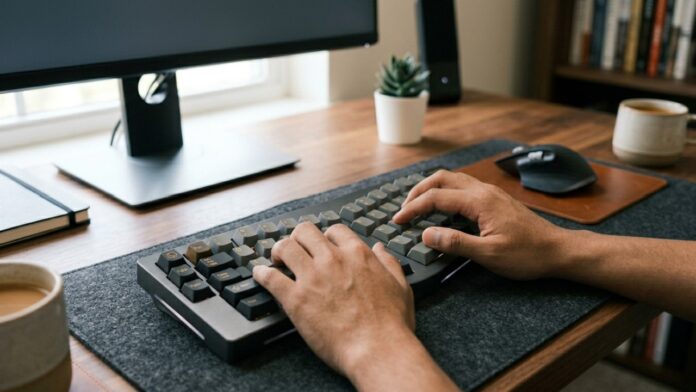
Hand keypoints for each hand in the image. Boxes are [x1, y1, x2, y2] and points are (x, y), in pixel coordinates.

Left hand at [252, 222, 414, 375]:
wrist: (377, 349)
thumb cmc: (391, 324)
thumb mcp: (401, 286)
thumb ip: (389, 263)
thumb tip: (380, 249)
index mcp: (358, 255)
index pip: (334, 230)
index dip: (326, 236)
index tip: (322, 245)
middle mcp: (332, 259)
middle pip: (305, 232)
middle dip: (298, 238)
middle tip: (296, 249)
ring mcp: (312, 277)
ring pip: (285, 248)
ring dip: (279, 250)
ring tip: (276, 259)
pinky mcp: (295, 299)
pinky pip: (270, 278)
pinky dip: (261, 274)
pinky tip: (259, 274)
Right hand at [394, 170, 568, 279]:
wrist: (557, 250)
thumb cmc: (527, 255)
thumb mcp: (489, 255)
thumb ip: (456, 243)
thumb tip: (426, 235)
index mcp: (479, 201)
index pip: (436, 197)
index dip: (413, 208)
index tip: (397, 221)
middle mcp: (483, 191)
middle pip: (442, 178)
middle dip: (418, 191)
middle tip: (403, 209)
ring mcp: (490, 192)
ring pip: (453, 179)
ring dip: (431, 189)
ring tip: (417, 206)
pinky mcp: (495, 199)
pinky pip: (463, 186)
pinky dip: (445, 192)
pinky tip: (442, 208)